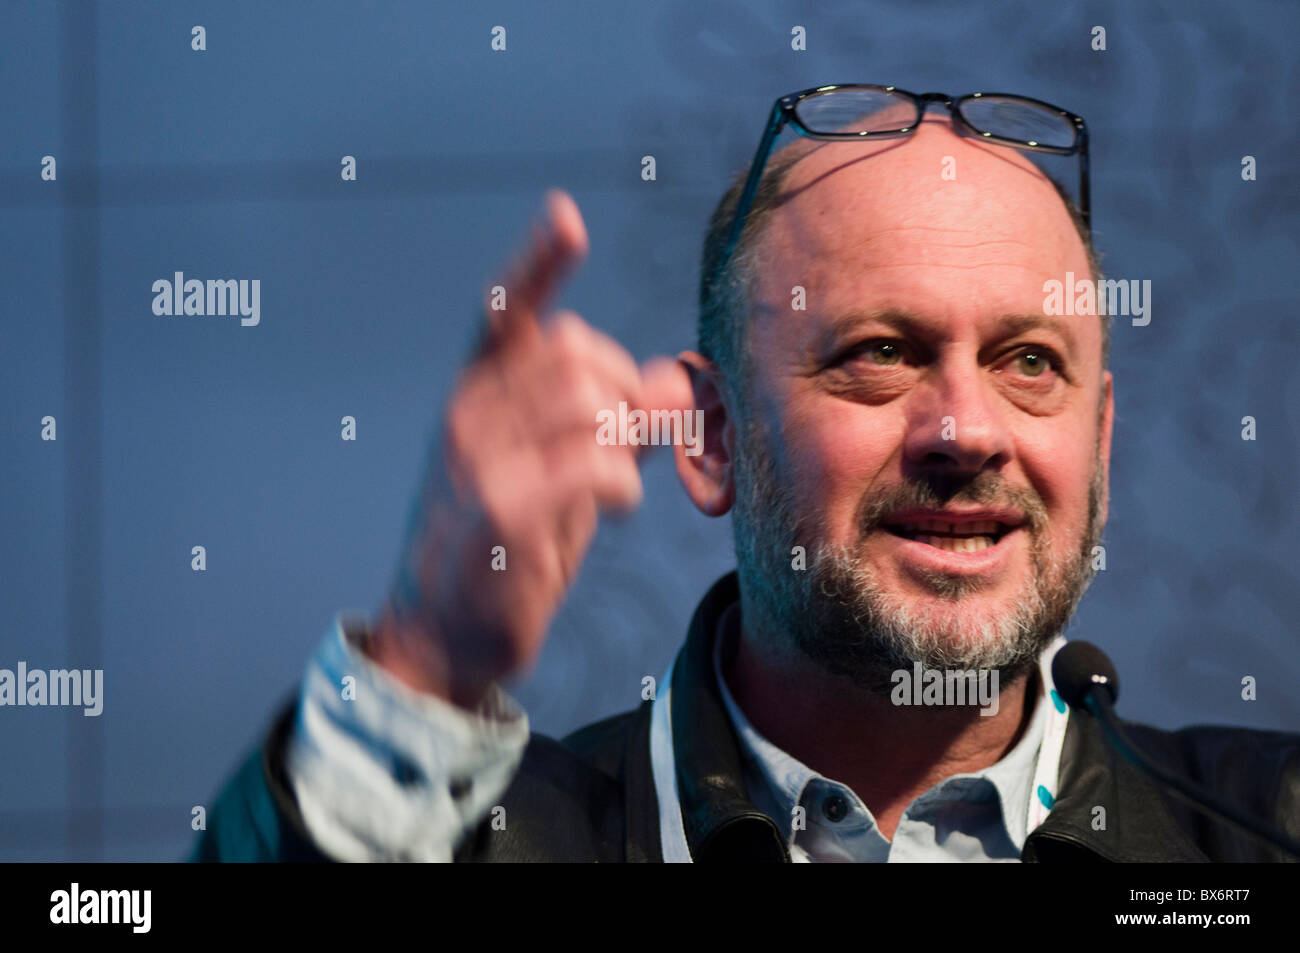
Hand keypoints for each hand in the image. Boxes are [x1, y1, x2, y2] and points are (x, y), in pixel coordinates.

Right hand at [367, 190, 691, 708]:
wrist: (440, 635)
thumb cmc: (502, 547)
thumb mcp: (556, 473)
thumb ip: (608, 423)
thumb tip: (672, 379)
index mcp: (474, 396)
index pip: (504, 311)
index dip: (538, 263)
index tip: (566, 218)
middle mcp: (467, 414)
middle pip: (576, 352)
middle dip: (624, 389)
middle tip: (634, 437)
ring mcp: (478, 459)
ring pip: (587, 401)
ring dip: (626, 439)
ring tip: (616, 480)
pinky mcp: (502, 509)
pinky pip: (591, 463)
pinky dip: (622, 482)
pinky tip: (612, 505)